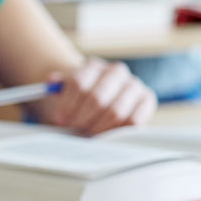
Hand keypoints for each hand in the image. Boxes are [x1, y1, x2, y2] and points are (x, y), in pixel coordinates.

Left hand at [41, 59, 155, 134]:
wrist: (105, 98)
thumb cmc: (82, 98)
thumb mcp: (67, 91)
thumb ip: (58, 86)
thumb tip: (52, 80)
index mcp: (94, 66)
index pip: (78, 83)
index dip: (67, 105)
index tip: (60, 119)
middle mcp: (117, 72)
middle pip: (96, 98)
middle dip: (82, 118)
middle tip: (75, 129)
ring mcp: (134, 85)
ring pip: (116, 110)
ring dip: (99, 126)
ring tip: (89, 133)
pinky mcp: (147, 100)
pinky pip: (134, 119)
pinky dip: (119, 130)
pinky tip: (107, 133)